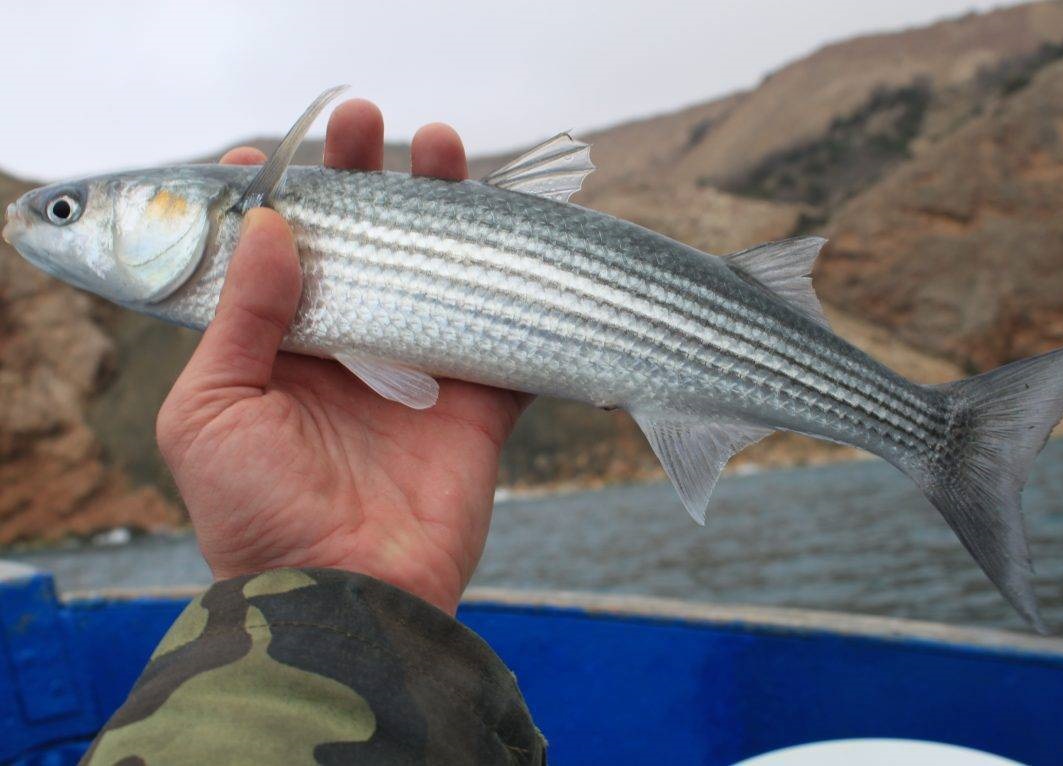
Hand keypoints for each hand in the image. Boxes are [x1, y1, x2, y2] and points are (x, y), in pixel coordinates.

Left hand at [157, 100, 530, 613]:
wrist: (344, 597)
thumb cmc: (255, 512)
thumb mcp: (211, 411)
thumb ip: (243, 318)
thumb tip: (274, 228)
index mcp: (278, 349)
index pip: (280, 256)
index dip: (283, 200)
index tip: (280, 153)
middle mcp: (349, 349)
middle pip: (366, 247)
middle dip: (368, 181)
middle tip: (370, 128)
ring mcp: (417, 372)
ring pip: (437, 271)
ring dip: (444, 208)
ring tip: (441, 148)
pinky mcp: (477, 402)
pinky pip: (505, 334)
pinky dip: (518, 285)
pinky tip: (518, 225)